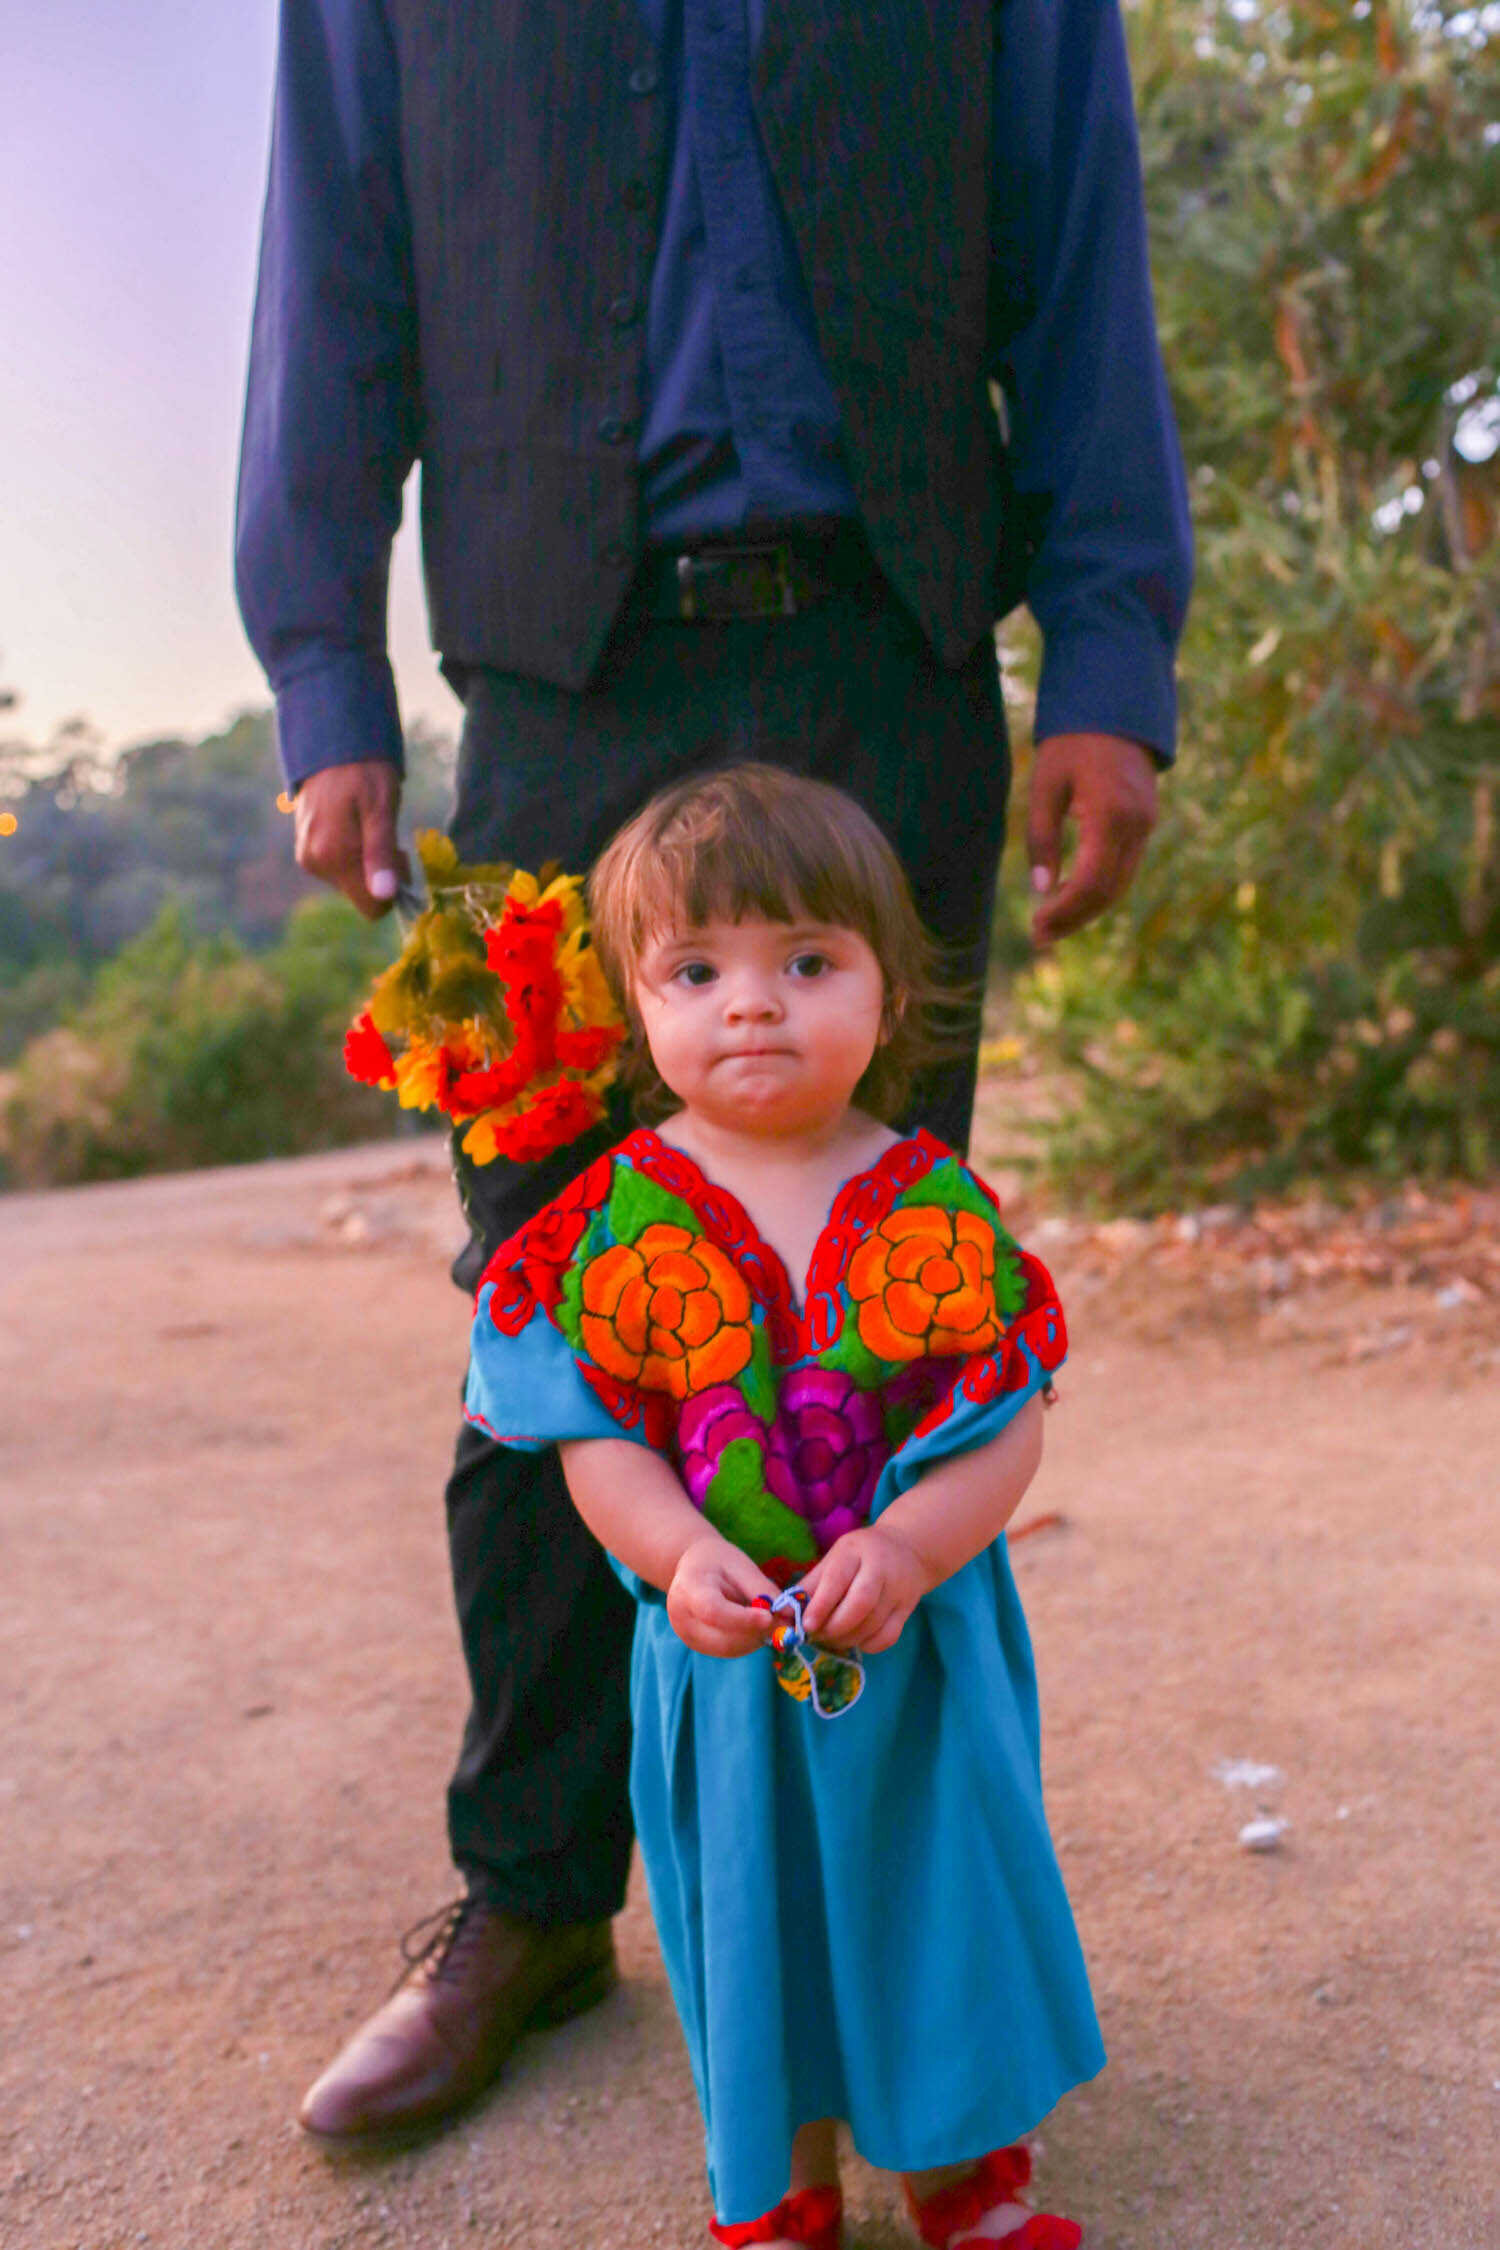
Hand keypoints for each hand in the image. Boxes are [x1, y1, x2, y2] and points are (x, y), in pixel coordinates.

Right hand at [293, 759, 408, 918]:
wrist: (329, 744)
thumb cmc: (363, 772)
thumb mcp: (380, 809)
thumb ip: (380, 853)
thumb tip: (384, 895)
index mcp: (334, 857)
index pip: (372, 907)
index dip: (394, 889)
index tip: (400, 856)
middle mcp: (316, 863)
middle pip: (362, 894)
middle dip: (381, 874)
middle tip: (387, 836)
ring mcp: (308, 858)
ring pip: (351, 881)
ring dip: (367, 862)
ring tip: (369, 825)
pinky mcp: (306, 851)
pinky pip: (338, 868)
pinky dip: (352, 854)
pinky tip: (353, 826)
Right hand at [667, 1535, 780, 1657]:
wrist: (693, 1567)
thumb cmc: (719, 1562)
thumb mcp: (741, 1566)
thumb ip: (763, 1590)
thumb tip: (790, 1616)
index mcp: (689, 1589)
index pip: (713, 1611)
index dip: (743, 1619)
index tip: (769, 1617)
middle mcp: (681, 1617)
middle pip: (723, 1637)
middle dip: (757, 1632)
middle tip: (784, 1622)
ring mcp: (687, 1635)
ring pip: (729, 1648)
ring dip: (756, 1638)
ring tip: (769, 1618)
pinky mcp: (696, 1645)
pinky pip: (728, 1650)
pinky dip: (748, 1641)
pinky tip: (755, 1625)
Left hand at [798, 1524, 929, 1653]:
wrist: (908, 1548)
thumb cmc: (861, 1554)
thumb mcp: (835, 1558)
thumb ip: (811, 1584)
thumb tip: (783, 1614)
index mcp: (856, 1551)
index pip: (838, 1580)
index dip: (821, 1606)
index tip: (806, 1625)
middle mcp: (881, 1569)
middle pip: (860, 1604)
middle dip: (834, 1626)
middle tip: (817, 1634)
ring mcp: (898, 1590)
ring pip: (873, 1624)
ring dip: (847, 1639)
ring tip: (831, 1638)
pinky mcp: (907, 1609)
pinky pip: (888, 1636)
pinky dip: (868, 1645)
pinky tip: (855, 1639)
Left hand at [1026, 732, 1157, 948]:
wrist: (1115, 706)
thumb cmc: (1071, 743)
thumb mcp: (1045, 786)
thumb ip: (1042, 838)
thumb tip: (1041, 888)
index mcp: (1110, 814)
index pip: (1090, 882)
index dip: (1065, 912)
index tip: (1037, 928)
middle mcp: (1136, 824)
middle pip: (1109, 891)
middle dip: (1074, 919)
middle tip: (1040, 938)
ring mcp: (1146, 823)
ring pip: (1120, 883)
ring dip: (1087, 909)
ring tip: (1052, 925)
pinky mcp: (1146, 821)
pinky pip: (1125, 867)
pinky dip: (1100, 889)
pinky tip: (1071, 898)